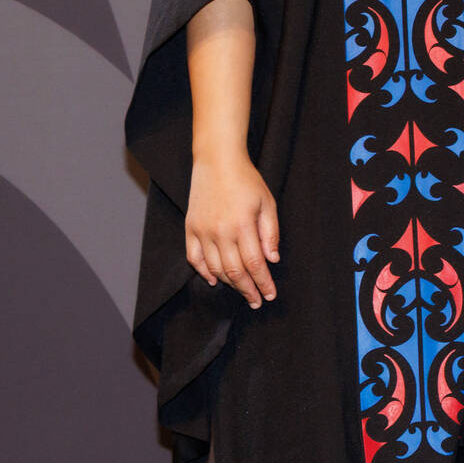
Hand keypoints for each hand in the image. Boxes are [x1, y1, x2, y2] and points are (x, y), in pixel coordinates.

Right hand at [185, 151, 280, 306]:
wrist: (217, 161)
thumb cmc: (247, 180)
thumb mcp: (267, 203)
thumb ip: (271, 233)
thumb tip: (272, 260)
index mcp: (243, 226)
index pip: (255, 265)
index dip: (263, 283)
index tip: (269, 295)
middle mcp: (221, 232)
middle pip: (235, 272)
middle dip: (247, 290)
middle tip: (256, 301)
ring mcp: (203, 231)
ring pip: (215, 269)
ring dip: (229, 283)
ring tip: (242, 289)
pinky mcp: (191, 228)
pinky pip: (195, 258)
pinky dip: (204, 272)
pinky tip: (214, 280)